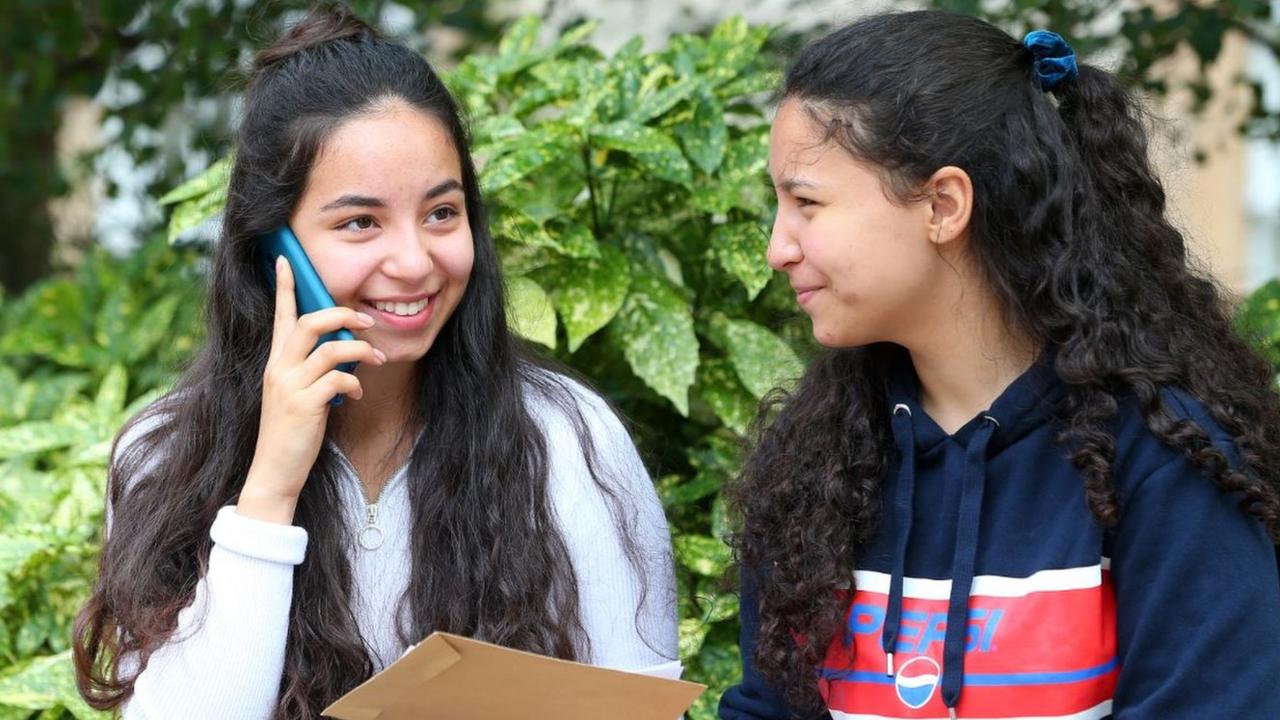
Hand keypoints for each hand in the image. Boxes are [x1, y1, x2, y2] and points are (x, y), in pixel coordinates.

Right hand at [238, 257, 385, 523]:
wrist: (274, 471)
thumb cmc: (292, 431)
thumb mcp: (298, 393)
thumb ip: (313, 368)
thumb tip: (344, 350)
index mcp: (276, 361)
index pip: (280, 315)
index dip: (284, 286)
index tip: (285, 258)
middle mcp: (278, 367)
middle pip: (310, 322)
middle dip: (342, 315)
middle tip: (366, 320)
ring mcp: (289, 385)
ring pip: (330, 348)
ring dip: (359, 350)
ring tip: (374, 359)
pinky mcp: (304, 405)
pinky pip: (338, 379)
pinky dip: (354, 383)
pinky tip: (356, 395)